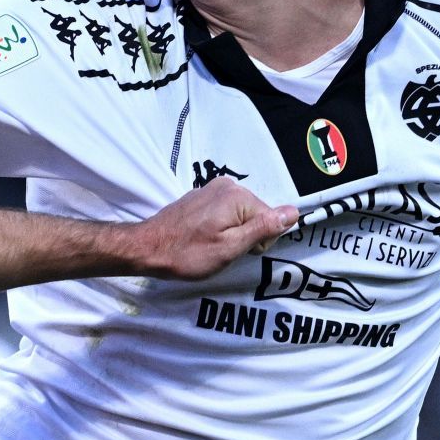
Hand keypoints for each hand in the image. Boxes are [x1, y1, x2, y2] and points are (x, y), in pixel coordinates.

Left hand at [131, 177, 298, 280]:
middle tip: (221, 249)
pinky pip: (223, 213)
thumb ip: (263, 228)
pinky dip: (217, 228)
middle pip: (256, 215)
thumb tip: (293, 212)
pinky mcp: (199, 198)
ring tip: (209, 245)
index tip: (237, 250)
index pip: (272, 219)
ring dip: (230, 233)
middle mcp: (226, 186)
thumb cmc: (187, 253)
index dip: (258, 242)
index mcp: (237, 196)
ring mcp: (210, 190)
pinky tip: (201, 238)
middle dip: (245, 236)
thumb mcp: (231, 247)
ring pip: (239, 216)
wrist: (146, 249)